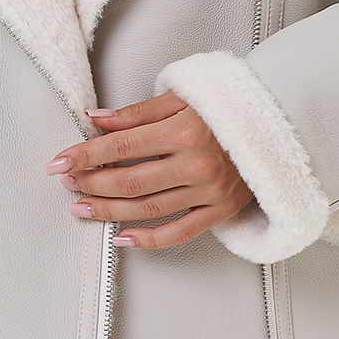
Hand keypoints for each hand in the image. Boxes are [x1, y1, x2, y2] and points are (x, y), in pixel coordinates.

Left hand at [45, 90, 252, 250]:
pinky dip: (149, 240)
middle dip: (91, 182)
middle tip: (67, 182)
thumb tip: (96, 120)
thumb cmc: (228, 107)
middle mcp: (197, 163)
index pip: (121, 146)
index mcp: (185, 130)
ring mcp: (210, 191)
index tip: (59, 161)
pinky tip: (122, 237)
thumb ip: (137, 113)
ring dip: (108, 210)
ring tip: (82, 207)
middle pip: (129, 181)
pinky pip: (180, 232)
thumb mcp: (183, 98)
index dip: (85, 155)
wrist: (278, 123)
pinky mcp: (221, 210)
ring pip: (148, 209)